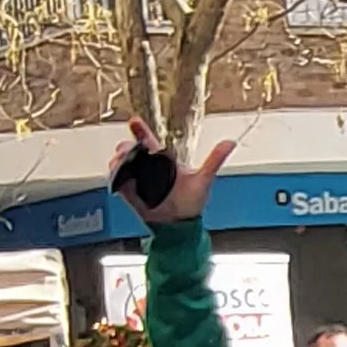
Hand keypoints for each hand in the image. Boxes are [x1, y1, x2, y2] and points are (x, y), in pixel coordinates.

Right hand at [110, 118, 230, 227]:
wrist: (179, 225)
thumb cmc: (192, 203)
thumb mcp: (203, 179)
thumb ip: (214, 160)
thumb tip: (230, 143)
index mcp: (164, 161)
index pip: (149, 141)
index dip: (140, 131)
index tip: (134, 121)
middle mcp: (149, 168)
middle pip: (131, 150)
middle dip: (125, 146)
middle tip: (126, 148)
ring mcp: (138, 179)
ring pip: (122, 163)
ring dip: (119, 160)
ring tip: (121, 160)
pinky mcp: (130, 192)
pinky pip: (118, 181)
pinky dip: (115, 176)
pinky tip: (118, 173)